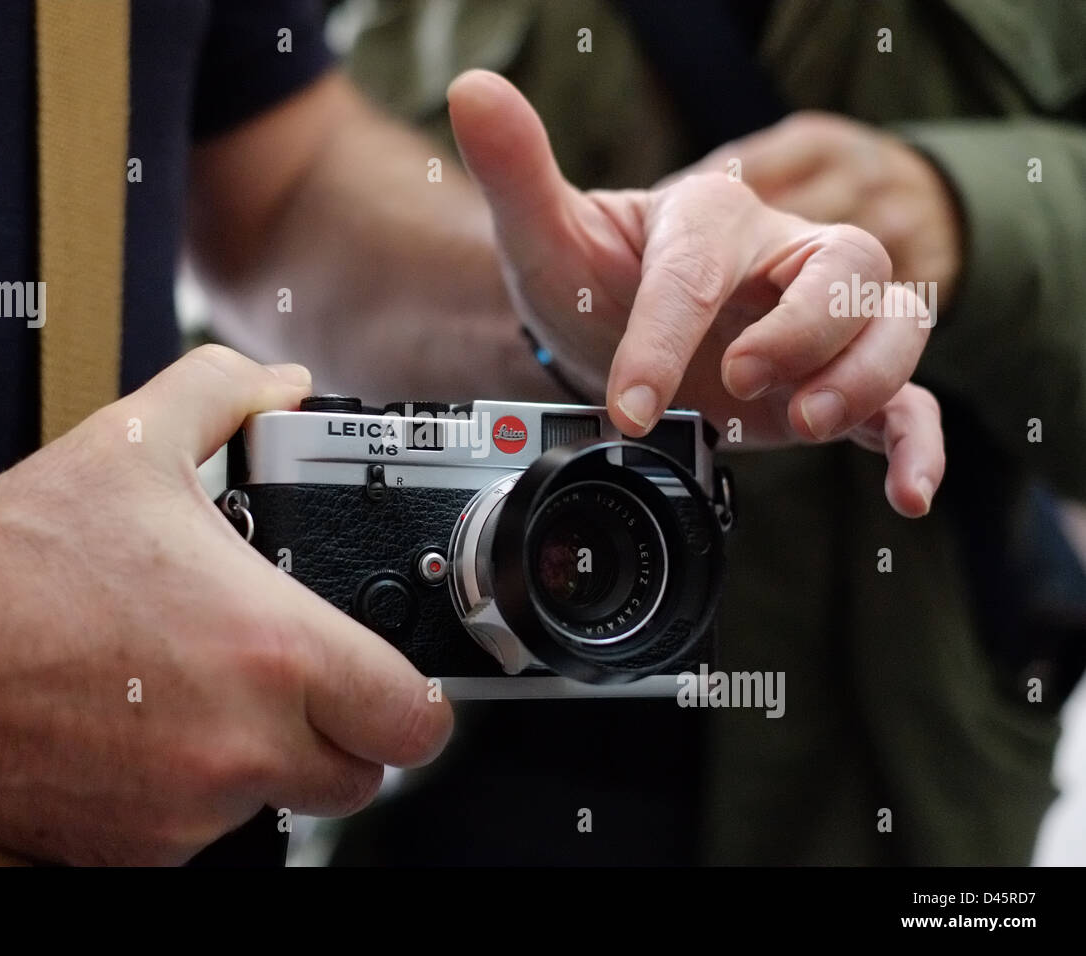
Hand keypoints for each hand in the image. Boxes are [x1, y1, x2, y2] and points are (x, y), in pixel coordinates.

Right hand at [0, 346, 452, 864]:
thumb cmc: (12, 561)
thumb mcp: (132, 445)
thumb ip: (227, 395)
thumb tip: (281, 382)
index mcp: (270, 651)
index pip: (413, 720)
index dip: (414, 700)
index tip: (394, 683)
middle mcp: (240, 746)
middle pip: (358, 777)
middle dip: (341, 732)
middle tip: (296, 682)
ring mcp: (187, 811)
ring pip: (276, 805)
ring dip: (259, 760)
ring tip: (196, 691)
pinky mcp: (133, 852)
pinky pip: (201, 834)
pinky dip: (191, 794)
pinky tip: (144, 730)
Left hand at [447, 71, 943, 516]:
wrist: (611, 333)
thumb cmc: (589, 282)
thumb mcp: (546, 236)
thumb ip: (517, 168)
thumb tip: (475, 90)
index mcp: (712, 217)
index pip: (704, 268)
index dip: (669, 337)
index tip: (629, 403)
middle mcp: (782, 259)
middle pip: (847, 267)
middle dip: (803, 330)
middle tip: (740, 378)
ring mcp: (818, 324)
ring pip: (893, 323)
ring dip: (865, 375)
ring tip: (804, 423)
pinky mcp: (834, 383)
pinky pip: (905, 402)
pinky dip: (917, 444)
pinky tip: (907, 491)